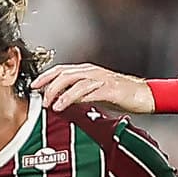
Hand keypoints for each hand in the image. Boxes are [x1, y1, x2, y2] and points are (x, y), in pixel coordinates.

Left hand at [33, 62, 153, 113]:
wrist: (144, 96)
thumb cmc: (120, 95)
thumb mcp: (94, 94)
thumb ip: (78, 95)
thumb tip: (60, 101)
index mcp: (87, 71)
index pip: (61, 70)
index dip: (45, 77)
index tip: (33, 86)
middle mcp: (92, 72)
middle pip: (64, 74)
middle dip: (49, 86)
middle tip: (40, 99)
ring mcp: (101, 79)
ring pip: (74, 82)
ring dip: (59, 93)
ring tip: (51, 105)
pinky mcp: (109, 89)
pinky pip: (87, 92)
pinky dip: (73, 98)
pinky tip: (65, 106)